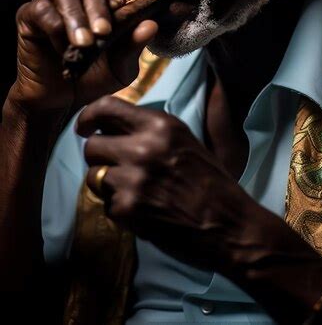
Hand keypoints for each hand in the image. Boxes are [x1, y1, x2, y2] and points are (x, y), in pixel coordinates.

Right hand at [10, 0, 158, 115]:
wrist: (59, 99)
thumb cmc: (93, 78)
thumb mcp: (120, 68)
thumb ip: (133, 46)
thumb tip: (152, 25)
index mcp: (103, 6)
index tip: (121, 7)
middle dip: (98, 8)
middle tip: (103, 32)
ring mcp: (53, 3)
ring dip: (76, 16)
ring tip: (83, 43)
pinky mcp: (30, 14)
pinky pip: (41, 10)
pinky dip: (53, 26)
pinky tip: (62, 47)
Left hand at [77, 95, 256, 273]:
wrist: (229, 223)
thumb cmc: (210, 181)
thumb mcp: (183, 140)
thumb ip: (148, 131)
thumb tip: (111, 128)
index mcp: (160, 125)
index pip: (107, 108)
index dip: (88, 117)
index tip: (84, 128)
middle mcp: (143, 147)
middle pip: (92, 146)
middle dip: (99, 158)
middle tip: (114, 168)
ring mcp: (133, 179)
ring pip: (93, 177)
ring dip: (107, 185)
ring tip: (134, 192)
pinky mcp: (127, 209)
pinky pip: (106, 205)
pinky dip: (120, 210)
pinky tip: (144, 211)